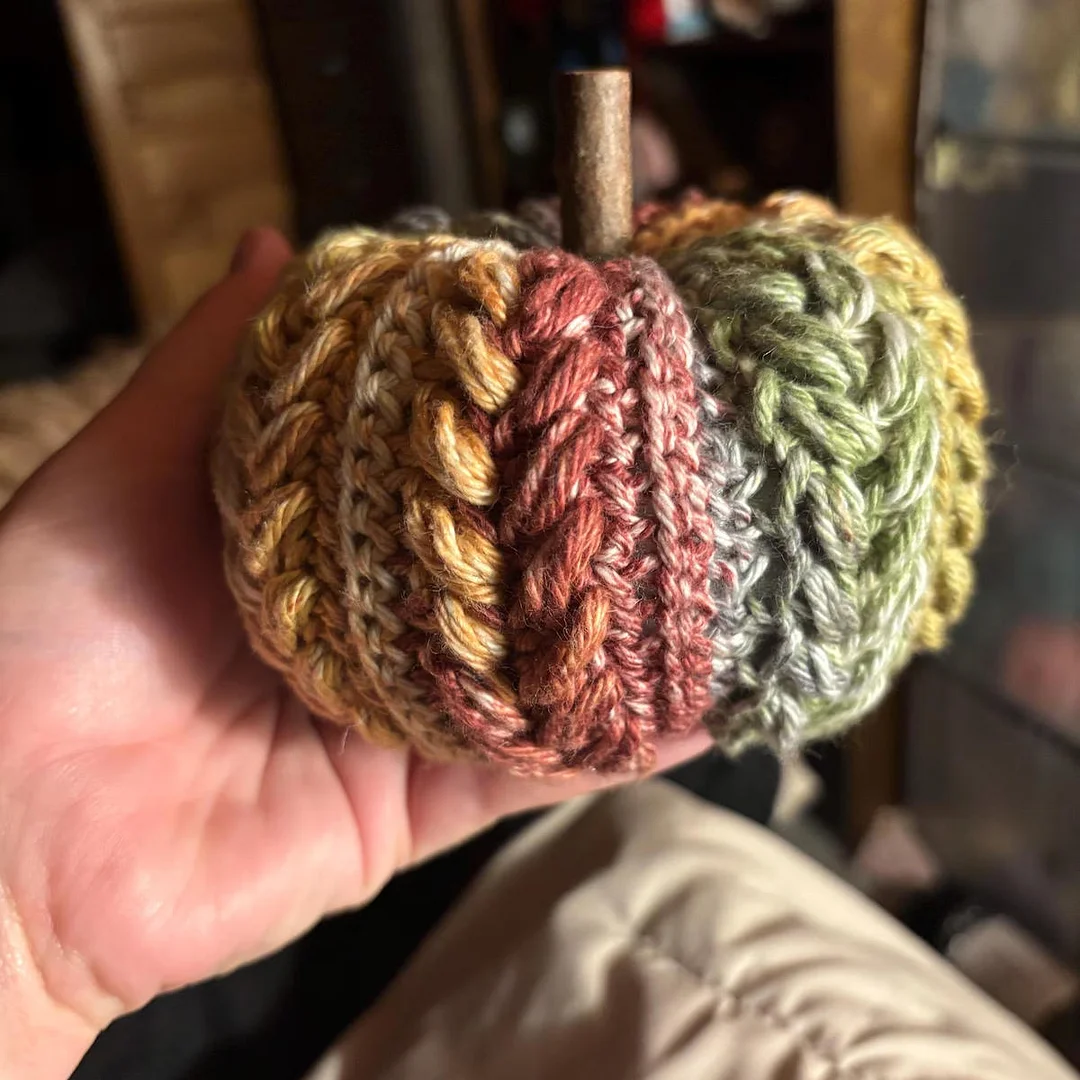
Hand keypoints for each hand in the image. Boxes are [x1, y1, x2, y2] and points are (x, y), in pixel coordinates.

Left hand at [0, 229, 708, 1076]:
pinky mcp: (412, 810)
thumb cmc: (32, 640)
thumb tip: (279, 247)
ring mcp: (398, 718)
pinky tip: (695, 700)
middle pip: (495, 568)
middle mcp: (366, 622)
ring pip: (533, 670)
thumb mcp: (119, 473)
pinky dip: (612, 743)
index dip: (503, 419)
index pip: (431, 469)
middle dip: (582, 522)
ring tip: (722, 572)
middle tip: (682, 462)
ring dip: (621, 631)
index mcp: (305, 537)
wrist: (3, 844)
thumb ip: (211, 370)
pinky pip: (528, 772)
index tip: (585, 365)